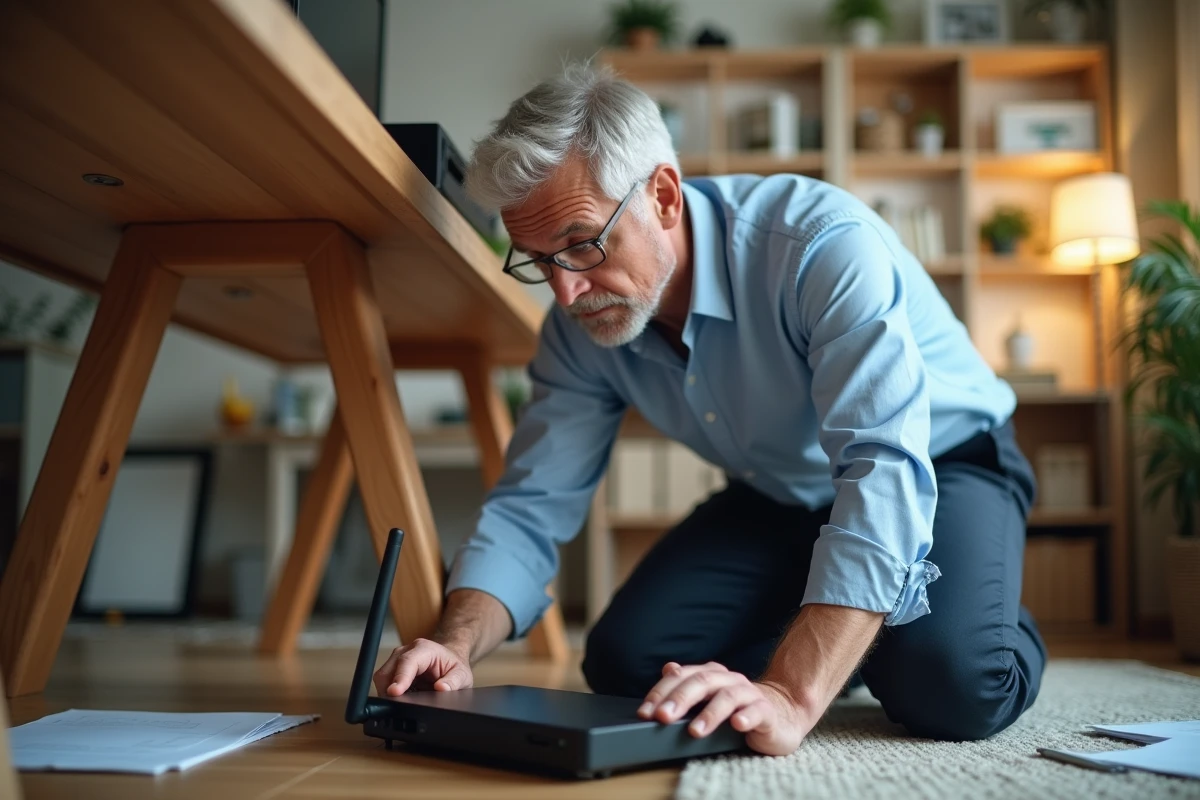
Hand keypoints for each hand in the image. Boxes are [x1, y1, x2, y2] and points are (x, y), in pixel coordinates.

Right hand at [372, 638, 473, 695]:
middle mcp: (407, 651)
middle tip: (399, 706)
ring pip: (382, 677)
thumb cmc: (453, 666)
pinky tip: (403, 698)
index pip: (407, 662)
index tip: (395, 692)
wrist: (449, 660)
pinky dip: (389, 693)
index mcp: (424, 649)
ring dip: (388, 692)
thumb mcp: (462, 675)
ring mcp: (398, 659)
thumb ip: (454, 681)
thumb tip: (442, 688)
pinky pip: (384, 683)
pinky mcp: (393, 668)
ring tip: (404, 702)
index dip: (400, 678)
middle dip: (389, 689)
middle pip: (388, 670)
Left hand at [637, 662, 813, 755]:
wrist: (780, 715)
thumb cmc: (736, 709)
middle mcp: (728, 680)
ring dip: (709, 714)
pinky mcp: (766, 712)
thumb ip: (686, 686)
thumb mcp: (707, 699)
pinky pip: (757, 712)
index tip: (645, 711)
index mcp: (710, 674)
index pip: (681, 676)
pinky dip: (746, 717)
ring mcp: (749, 694)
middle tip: (663, 717)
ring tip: (694, 730)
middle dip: (679, 699)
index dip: (661, 693)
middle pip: (702, 683)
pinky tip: (737, 725)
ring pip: (728, 697)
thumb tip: (667, 669)